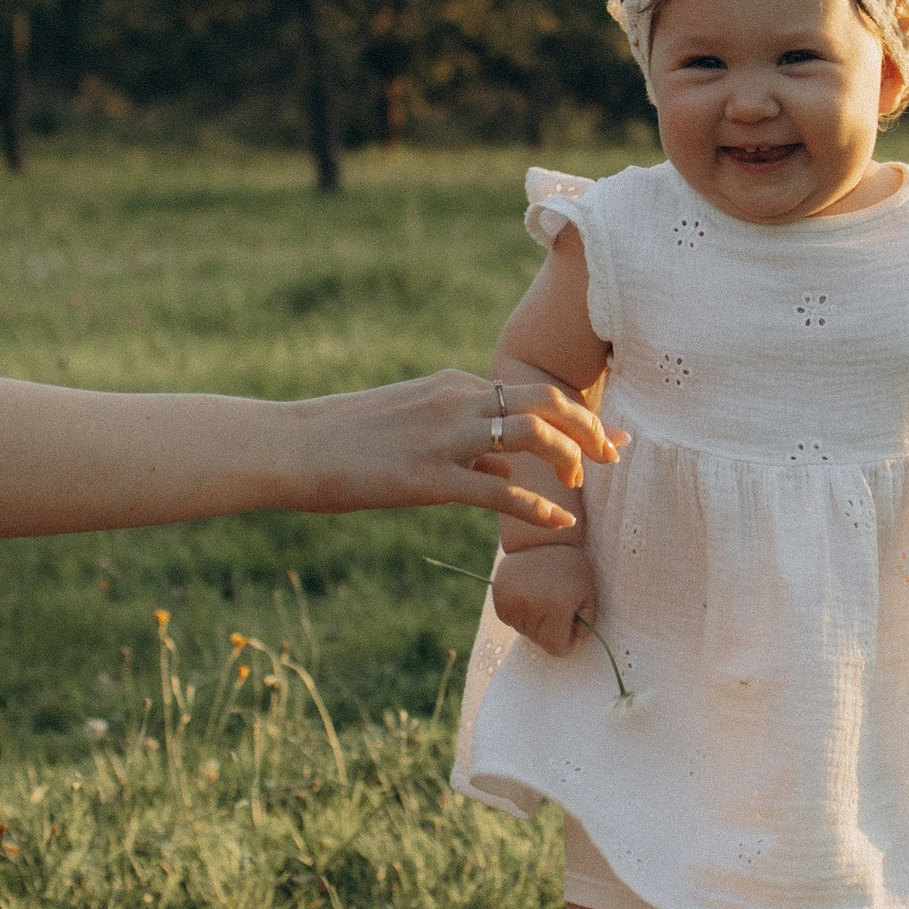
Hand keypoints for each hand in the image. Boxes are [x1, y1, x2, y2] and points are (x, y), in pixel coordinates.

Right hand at [289, 370, 621, 529]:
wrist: (295, 445)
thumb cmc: (349, 441)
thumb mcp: (414, 426)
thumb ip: (465, 444)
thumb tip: (507, 472)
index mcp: (452, 386)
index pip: (530, 392)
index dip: (577, 413)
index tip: (607, 433)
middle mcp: (455, 402)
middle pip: (545, 401)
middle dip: (588, 426)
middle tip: (614, 453)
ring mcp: (443, 437)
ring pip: (530, 434)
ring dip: (569, 457)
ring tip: (584, 483)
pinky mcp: (427, 477)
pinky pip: (498, 492)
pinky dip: (537, 506)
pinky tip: (561, 521)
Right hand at [490, 538, 597, 655]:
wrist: (542, 538)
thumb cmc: (571, 567)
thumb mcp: (589, 593)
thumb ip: (586, 623)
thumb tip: (573, 643)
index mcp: (556, 606)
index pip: (557, 648)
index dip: (566, 641)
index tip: (570, 624)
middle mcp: (531, 606)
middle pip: (539, 641)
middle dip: (550, 630)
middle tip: (556, 605)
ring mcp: (511, 601)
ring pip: (524, 630)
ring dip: (534, 621)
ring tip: (541, 596)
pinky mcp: (498, 596)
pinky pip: (510, 619)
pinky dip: (519, 612)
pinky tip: (527, 593)